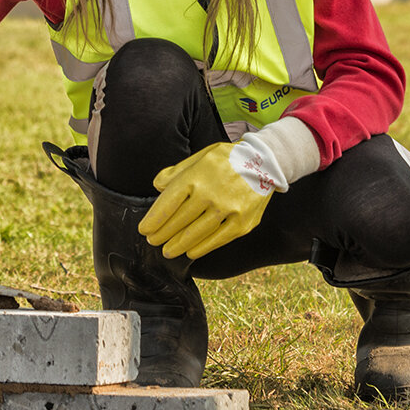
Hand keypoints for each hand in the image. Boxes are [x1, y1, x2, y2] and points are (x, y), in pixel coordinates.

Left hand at [140, 142, 278, 259]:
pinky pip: (218, 239)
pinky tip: (190, 252)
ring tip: (168, 251)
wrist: (265, 163)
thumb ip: (177, 171)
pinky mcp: (243, 222)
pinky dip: (202, 248)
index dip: (154, 220)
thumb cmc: (227, 160)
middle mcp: (211, 194)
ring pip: (196, 233)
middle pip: (179, 221)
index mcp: (196, 176)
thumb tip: (157, 185)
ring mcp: (228, 209)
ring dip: (178, 245)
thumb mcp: (200, 156)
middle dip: (162, 234)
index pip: (167, 203)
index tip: (144, 230)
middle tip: (153, 242)